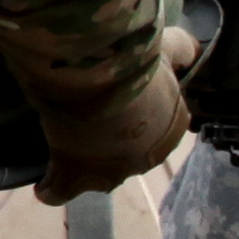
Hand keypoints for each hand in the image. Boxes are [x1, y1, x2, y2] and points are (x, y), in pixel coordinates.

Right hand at [35, 37, 193, 200]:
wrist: (98, 78)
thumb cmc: (135, 63)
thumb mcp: (168, 48)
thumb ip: (183, 51)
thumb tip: (194, 53)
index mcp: (171, 129)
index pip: (159, 129)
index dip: (139, 117)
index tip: (121, 103)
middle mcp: (146, 158)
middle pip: (129, 153)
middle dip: (113, 141)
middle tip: (90, 116)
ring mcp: (110, 173)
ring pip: (97, 174)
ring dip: (83, 163)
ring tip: (64, 145)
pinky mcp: (75, 177)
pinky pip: (61, 191)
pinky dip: (52, 188)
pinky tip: (44, 185)